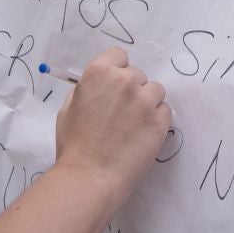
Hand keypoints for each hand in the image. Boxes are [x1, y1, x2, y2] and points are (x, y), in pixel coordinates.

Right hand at [53, 46, 171, 204]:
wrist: (90, 176)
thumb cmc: (74, 145)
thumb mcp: (68, 107)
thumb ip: (88, 89)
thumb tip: (102, 86)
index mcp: (98, 72)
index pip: (118, 55)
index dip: (117, 71)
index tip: (114, 87)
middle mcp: (124, 80)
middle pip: (138, 75)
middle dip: (132, 90)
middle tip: (121, 114)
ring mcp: (145, 100)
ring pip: (155, 90)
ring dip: (147, 103)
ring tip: (134, 125)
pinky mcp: (160, 120)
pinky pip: (165, 110)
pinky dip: (157, 120)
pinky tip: (142, 135)